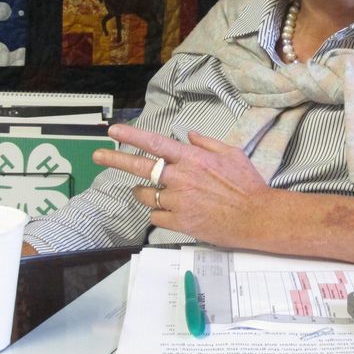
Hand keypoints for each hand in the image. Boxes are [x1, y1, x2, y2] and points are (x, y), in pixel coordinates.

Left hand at [94, 123, 272, 247]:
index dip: (132, 136)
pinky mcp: (178, 222)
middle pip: (139, 167)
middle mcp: (180, 177)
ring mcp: (177, 201)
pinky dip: (159, 212)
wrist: (256, 217)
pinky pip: (156, 215)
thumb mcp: (231, 154)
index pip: (155, 143)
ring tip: (151, 191)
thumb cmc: (247, 185)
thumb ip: (207, 143)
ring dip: (144, 191)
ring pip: (145, 194)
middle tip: (98, 156)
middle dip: (115, 159)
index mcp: (192, 158)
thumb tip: (188, 135)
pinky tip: (170, 210)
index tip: (114, 131)